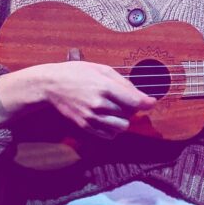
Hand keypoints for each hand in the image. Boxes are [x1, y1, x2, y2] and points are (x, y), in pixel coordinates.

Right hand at [0, 60, 155, 138]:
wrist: (51, 85)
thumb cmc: (77, 73)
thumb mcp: (102, 69)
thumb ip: (123, 82)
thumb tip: (140, 94)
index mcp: (105, 87)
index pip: (134, 101)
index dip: (147, 103)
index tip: (152, 102)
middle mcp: (99, 105)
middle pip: (129, 116)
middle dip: (132, 109)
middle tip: (126, 101)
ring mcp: (91, 117)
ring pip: (121, 128)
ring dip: (124, 120)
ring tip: (117, 110)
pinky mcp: (85, 126)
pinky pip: (108, 135)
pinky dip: (113, 129)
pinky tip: (109, 118)